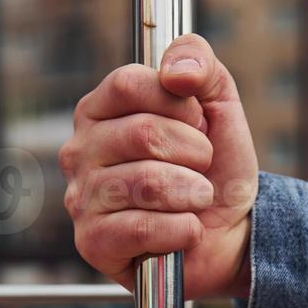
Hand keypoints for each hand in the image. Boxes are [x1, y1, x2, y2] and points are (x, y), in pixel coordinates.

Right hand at [60, 34, 258, 300]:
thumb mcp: (219, 106)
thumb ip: (200, 64)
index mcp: (100, 111)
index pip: (129, 85)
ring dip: (193, 193)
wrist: (227, 235)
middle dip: (195, 153)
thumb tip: (176, 71)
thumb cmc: (215, 170)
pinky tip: (186, 230)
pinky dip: (182, 230)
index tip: (199, 126)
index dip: (180, 106)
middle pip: (142, 134)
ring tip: (199, 199)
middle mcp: (80, 152)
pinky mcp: (92, 243)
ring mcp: (81, 199)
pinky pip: (143, 228)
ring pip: (146, 184)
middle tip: (203, 169)